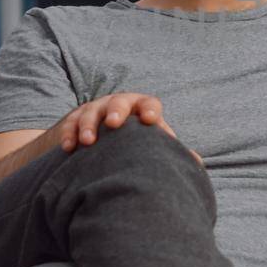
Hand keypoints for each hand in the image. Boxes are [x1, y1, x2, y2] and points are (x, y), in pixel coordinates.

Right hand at [50, 93, 199, 163]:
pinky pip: (70, 124)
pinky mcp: (74, 120)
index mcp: (141, 109)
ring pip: (91, 112)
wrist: (99, 140)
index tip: (151, 120)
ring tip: (88, 142)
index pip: (149, 103)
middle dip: (116, 111)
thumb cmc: (133, 143)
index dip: (150, 109)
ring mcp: (95, 111)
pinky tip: (69, 148)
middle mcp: (118, 106)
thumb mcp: (150, 144)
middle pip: (118, 102)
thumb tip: (197, 164)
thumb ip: (169, 151)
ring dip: (89, 126)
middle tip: (114, 124)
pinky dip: (69, 135)